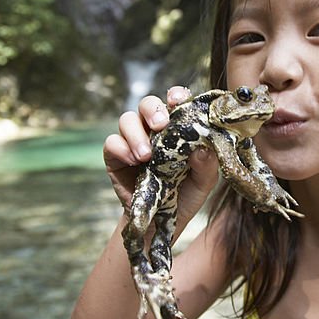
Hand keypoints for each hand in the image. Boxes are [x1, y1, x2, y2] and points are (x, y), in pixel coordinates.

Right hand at [103, 86, 218, 235]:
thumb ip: (207, 166)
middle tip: (160, 125)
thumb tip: (203, 149)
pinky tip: (133, 162)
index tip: (178, 100)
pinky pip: (112, 143)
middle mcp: (154, 130)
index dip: (175, 95)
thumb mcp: (203, 183)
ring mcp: (133, 141)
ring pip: (127, 119)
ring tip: (146, 155)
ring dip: (136, 133)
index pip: (175, 102)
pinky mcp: (115, 157)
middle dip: (152, 109)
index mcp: (178, 128)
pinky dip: (121, 148)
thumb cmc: (185, 196)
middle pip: (147, 103)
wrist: (161, 223)